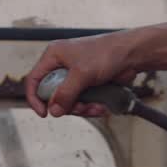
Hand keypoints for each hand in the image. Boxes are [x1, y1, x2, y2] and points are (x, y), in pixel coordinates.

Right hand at [24, 31, 147, 117]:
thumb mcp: (82, 74)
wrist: (132, 54)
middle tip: (79, 108)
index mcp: (55, 55)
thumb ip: (65, 93)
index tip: (44, 113)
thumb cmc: (107, 53)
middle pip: (53, 94)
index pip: (34, 79)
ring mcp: (76, 75)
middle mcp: (62, 65)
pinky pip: (82, 100)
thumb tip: (53, 110)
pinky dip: (90, 106)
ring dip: (81, 108)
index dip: (35, 98)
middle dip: (67, 105)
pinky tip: (101, 106)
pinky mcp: (88, 83)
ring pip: (69, 100)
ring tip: (94, 107)